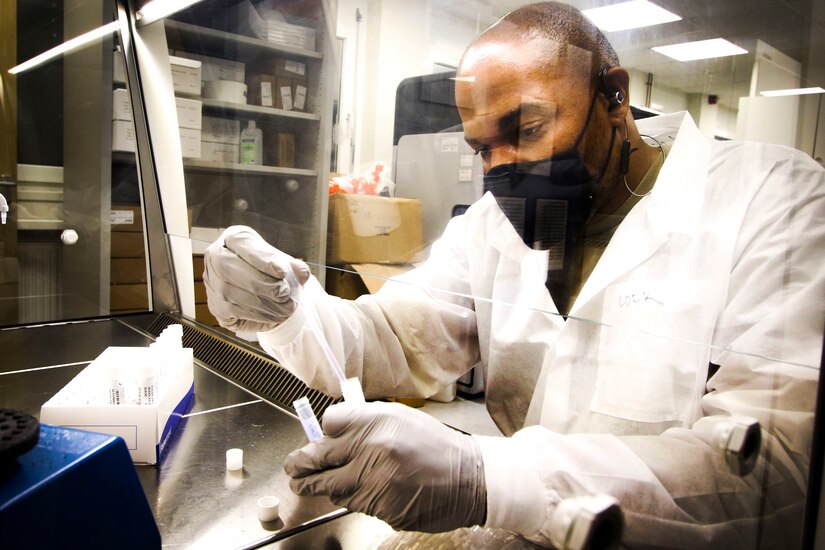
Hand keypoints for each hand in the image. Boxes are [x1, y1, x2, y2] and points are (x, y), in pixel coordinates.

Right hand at [203, 226, 309, 332]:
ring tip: (286, 308)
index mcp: (233, 238)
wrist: (258, 287)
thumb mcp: (282, 261)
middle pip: (229, 269)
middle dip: (261, 284)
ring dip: (263, 305)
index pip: (242, 244)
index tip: (282, 272)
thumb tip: (302, 273)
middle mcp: (215, 258)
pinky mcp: (215, 306)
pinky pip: (233, 313)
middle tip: (285, 294)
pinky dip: (257, 316)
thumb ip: (293, 265)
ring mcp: (212, 283)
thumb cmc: (268, 269)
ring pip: (231, 295)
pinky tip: (274, 315)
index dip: (261, 260)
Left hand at [284, 401, 486, 532]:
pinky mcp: (380, 507)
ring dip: (320, 486)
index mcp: (377, 420)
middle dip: (299, 464)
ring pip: (330, 486)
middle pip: (316, 456)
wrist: (470, 479)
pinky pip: (352, 503)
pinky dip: (351, 498)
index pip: (329, 422)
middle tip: (293, 468)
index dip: (321, 431)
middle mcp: (372, 448)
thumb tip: (332, 431)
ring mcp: (374, 480)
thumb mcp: (402, 419)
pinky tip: (361, 491)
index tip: (319, 437)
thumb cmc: (437, 447)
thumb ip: (366, 422)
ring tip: (311, 484)